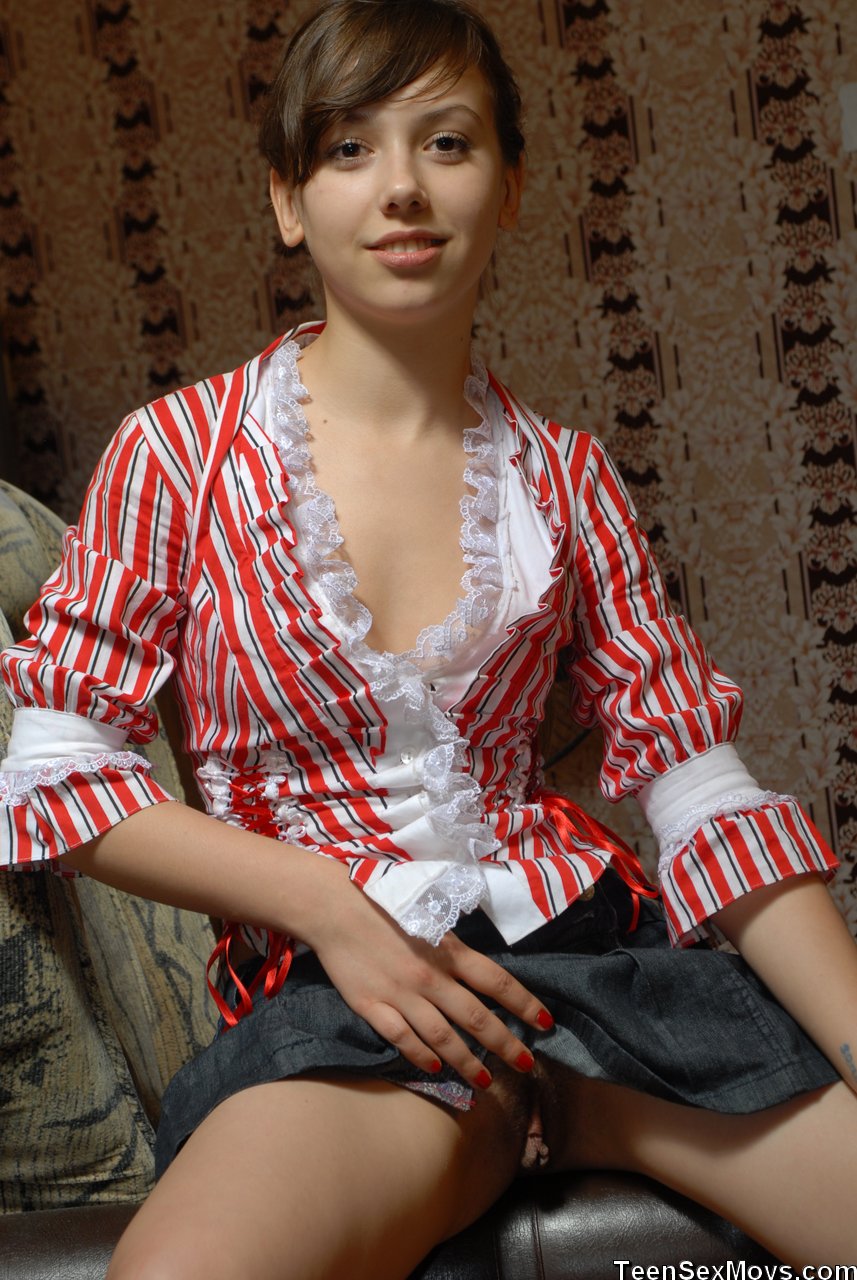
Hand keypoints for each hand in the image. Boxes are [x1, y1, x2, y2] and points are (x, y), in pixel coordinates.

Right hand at [307, 880, 552, 1089]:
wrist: (334, 906)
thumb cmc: (385, 901)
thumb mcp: (430, 912)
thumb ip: (455, 944)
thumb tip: (478, 967)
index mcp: (449, 950)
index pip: (498, 982)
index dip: (526, 1005)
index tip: (546, 1024)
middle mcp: (431, 977)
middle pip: (477, 1019)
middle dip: (506, 1045)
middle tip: (527, 1065)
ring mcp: (401, 995)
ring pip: (443, 1038)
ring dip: (467, 1062)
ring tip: (486, 1081)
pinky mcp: (373, 1006)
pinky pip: (402, 1039)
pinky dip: (420, 1056)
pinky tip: (435, 1068)